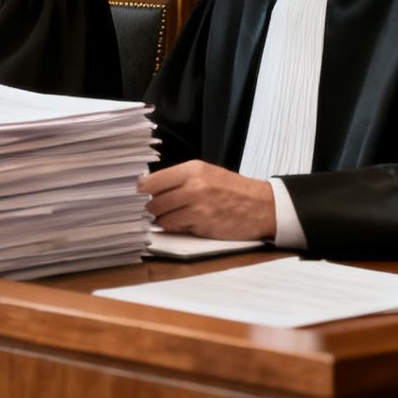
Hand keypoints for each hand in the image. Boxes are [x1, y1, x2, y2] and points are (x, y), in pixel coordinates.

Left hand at [140, 160, 275, 240]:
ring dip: (162, 220)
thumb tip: (145, 187)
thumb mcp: (206, 174)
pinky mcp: (203, 225)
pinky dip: (176, 227)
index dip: (139, 191)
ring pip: (162, 217)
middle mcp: (193, 186)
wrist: (264, 207)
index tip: (134, 196)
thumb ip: (178, 179)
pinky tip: (186, 223)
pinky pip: (176, 228)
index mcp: (192, 169)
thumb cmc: (232, 190)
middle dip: (150, 208)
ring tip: (173, 216)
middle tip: (153, 209)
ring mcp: (198, 207)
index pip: (151, 181)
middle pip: (152, 201)